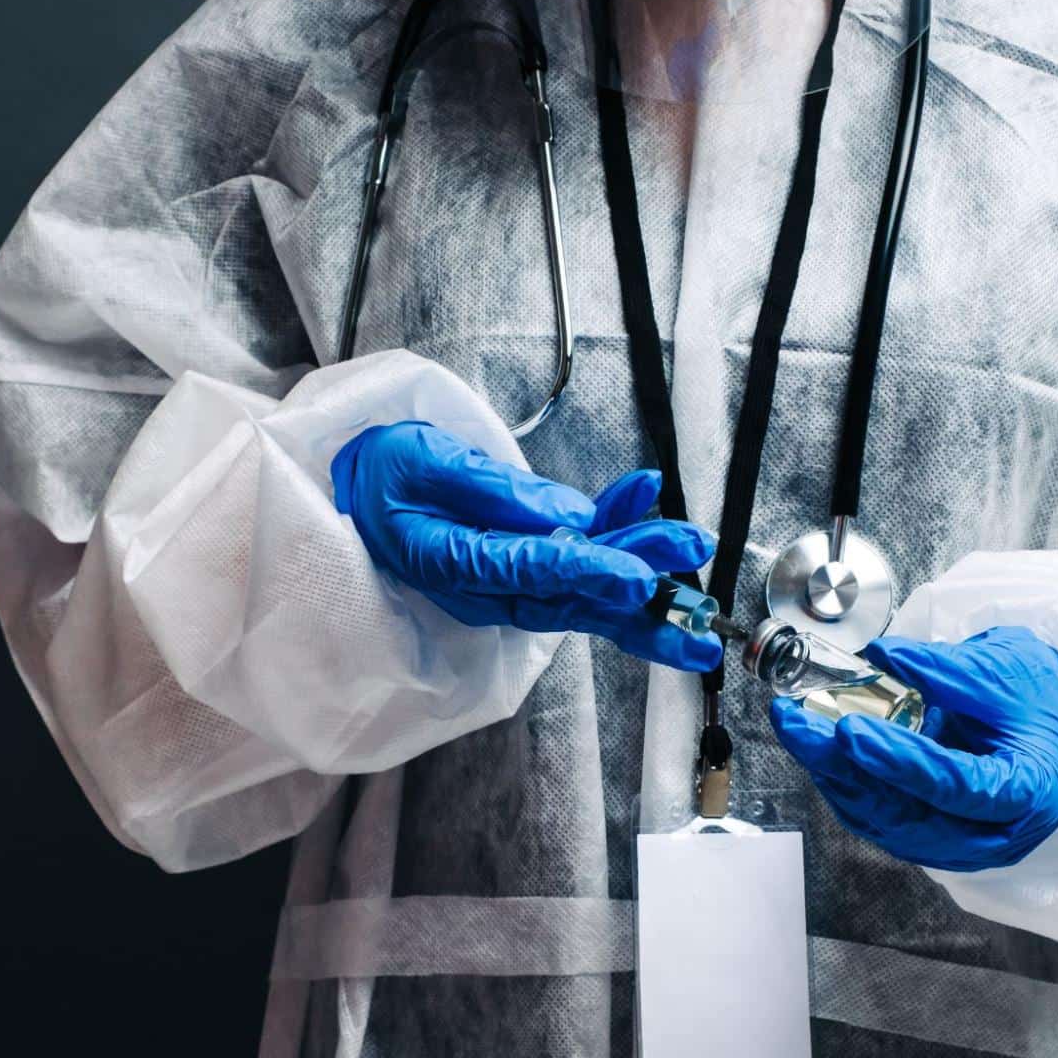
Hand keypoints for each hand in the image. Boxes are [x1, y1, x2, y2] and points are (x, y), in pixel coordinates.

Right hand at [331, 422, 720, 670]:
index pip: (534, 573)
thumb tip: (570, 516)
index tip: (641, 579)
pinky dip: (616, 523)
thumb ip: (492, 489)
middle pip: (574, 597)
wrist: (361, 486)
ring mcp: (511, 578)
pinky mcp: (526, 561)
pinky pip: (580, 553)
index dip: (592, 575)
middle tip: (696, 595)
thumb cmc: (384, 472)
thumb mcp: (423, 461)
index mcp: (455, 563)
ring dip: (646, 571)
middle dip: (642, 596)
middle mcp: (489, 584)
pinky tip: (646, 495)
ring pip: (586, 587)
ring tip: (695, 554)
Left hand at [770, 626, 1057, 870]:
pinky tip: (818, 749)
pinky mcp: (932, 838)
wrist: (1046, 723)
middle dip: (841, 768)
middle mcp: (994, 832)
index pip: (955, 786)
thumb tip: (879, 656)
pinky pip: (879, 818)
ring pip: (883, 822)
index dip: (899, 761)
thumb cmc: (1037, 700)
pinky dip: (845, 784)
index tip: (850, 730)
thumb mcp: (1001, 670)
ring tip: (797, 727)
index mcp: (1026, 791)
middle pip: (906, 813)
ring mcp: (960, 843)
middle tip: (797, 723)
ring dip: (832, 776)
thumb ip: (941, 669)